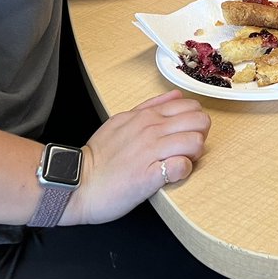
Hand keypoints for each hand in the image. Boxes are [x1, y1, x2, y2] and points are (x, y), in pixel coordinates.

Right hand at [67, 90, 210, 224]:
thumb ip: (150, 106)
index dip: (195, 121)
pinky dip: (182, 172)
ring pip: (196, 142)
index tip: (185, 134)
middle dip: (200, 136)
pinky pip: (181, 167)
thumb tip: (176, 95)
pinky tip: (171, 175)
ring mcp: (151, 151)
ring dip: (194, 154)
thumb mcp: (122, 120)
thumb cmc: (100, 156)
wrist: (77, 183)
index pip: (191, 106)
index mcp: (146, 116)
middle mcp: (151, 129)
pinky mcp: (149, 176)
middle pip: (201, 122)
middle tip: (187, 149)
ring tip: (180, 162)